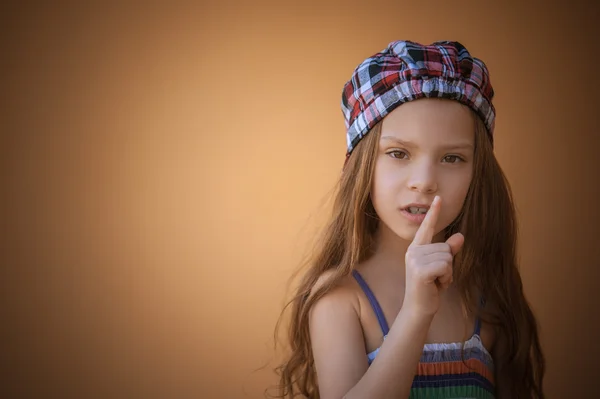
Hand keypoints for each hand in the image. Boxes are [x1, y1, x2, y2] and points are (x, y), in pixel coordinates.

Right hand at [403, 196, 463, 316]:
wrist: (419, 308)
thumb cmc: (430, 287)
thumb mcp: (441, 267)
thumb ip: (449, 251)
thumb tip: (460, 236)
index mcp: (416, 248)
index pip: (427, 228)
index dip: (433, 213)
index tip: (439, 198)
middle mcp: (413, 251)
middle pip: (445, 247)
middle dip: (448, 264)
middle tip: (437, 277)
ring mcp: (415, 260)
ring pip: (447, 257)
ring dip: (448, 272)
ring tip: (436, 281)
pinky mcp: (420, 270)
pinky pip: (445, 266)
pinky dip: (446, 277)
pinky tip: (437, 285)